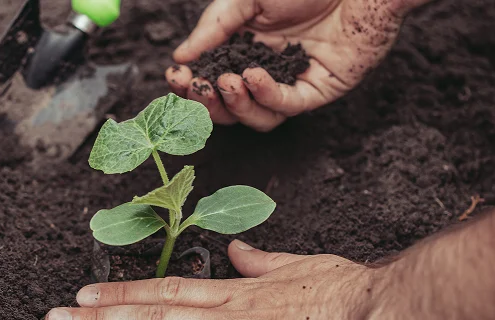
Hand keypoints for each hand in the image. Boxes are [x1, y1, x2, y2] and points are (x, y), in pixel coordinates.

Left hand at [45, 241, 410, 319]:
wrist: (383, 317)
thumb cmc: (350, 295)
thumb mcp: (303, 265)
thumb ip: (263, 261)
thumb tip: (236, 250)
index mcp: (240, 293)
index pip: (168, 291)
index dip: (122, 293)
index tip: (85, 295)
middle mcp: (229, 318)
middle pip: (153, 316)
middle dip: (99, 319)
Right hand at [167, 0, 410, 131]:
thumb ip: (214, 27)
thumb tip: (181, 56)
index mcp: (246, 47)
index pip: (213, 77)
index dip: (192, 83)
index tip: (175, 77)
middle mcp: (268, 69)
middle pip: (231, 106)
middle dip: (209, 102)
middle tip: (198, 87)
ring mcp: (293, 82)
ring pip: (258, 116)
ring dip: (236, 106)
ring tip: (227, 82)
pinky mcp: (319, 89)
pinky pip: (288, 106)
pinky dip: (267, 96)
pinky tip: (253, 78)